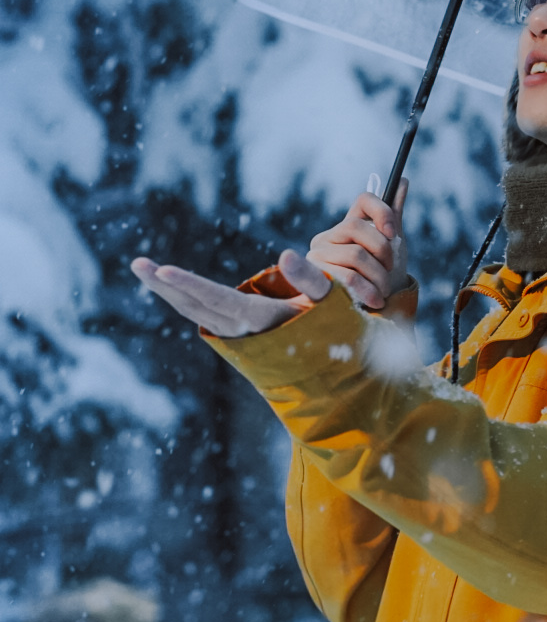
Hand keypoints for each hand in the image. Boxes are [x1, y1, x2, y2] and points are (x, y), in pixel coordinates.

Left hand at [131, 249, 331, 337]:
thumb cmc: (335, 327)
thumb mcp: (331, 300)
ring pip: (192, 311)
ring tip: (144, 268)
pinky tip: (168, 286)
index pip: (216, 299)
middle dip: (163, 284)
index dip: (188, 285)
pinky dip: (181, 298)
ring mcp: (233, 336)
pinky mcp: (232, 335)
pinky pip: (199, 314)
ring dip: (166, 291)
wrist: (331, 368)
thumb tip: (286, 253)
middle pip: (193, 306)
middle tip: (137, 263)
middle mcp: (240, 332)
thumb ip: (310, 276)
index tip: (162, 271)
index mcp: (260, 320)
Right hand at [307, 179, 408, 310]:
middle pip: (357, 228)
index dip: (382, 211)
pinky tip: (375, 299)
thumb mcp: (392, 246)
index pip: (364, 199)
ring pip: (355, 255)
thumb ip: (393, 217)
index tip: (395, 233)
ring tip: (383, 290)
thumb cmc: (381, 274)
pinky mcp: (315, 278)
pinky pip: (346, 279)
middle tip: (390, 268)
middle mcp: (328, 236)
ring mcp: (318, 256)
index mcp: (349, 224)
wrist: (369, 307)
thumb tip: (402, 181)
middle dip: (383, 250)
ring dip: (378, 276)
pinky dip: (367, 290)